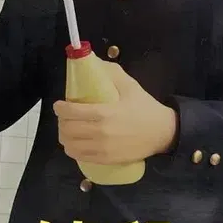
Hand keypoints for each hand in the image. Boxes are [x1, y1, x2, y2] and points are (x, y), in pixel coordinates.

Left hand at [54, 62, 177, 164]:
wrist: (163, 133)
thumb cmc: (145, 108)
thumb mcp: (130, 86)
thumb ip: (111, 73)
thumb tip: (93, 62)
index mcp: (105, 113)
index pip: (72, 112)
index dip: (60, 109)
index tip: (59, 105)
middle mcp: (101, 133)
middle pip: (67, 129)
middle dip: (61, 121)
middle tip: (64, 116)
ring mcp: (102, 149)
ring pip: (70, 145)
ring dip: (65, 136)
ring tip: (68, 130)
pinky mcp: (106, 160)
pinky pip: (79, 156)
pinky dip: (73, 149)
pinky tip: (75, 142)